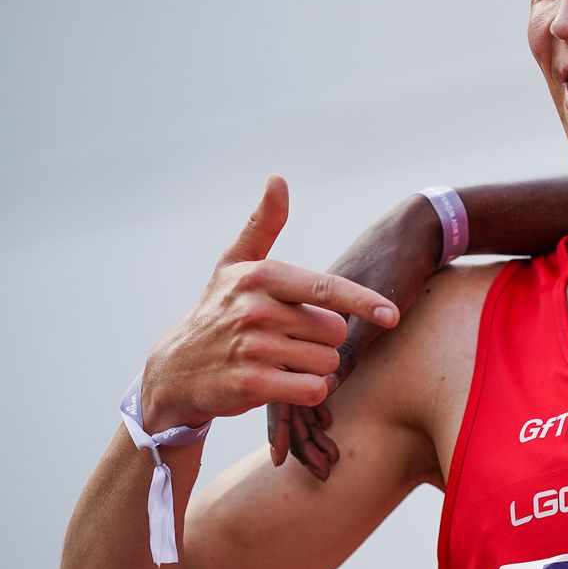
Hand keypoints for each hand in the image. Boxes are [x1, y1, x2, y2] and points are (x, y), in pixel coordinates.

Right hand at [141, 176, 398, 434]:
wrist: (175, 368)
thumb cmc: (217, 310)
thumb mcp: (235, 263)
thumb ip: (264, 223)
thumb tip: (277, 179)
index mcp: (260, 276)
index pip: (326, 288)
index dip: (363, 301)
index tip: (391, 314)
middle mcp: (256, 309)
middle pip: (334, 330)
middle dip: (324, 339)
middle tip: (292, 339)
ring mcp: (253, 348)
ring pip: (327, 362)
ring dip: (317, 366)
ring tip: (285, 360)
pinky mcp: (251, 385)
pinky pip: (312, 389)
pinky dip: (310, 389)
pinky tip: (288, 383)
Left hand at [270, 194, 443, 477]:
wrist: (406, 237)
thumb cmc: (385, 266)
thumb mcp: (358, 305)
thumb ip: (343, 335)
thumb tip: (338, 367)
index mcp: (296, 318)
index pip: (277, 370)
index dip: (278, 410)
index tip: (282, 448)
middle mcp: (299, 326)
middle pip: (280, 385)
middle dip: (289, 431)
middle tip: (294, 464)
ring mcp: (319, 331)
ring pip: (298, 388)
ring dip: (306, 431)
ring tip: (319, 465)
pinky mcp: (345, 333)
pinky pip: (326, 379)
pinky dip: (319, 408)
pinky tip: (324, 433)